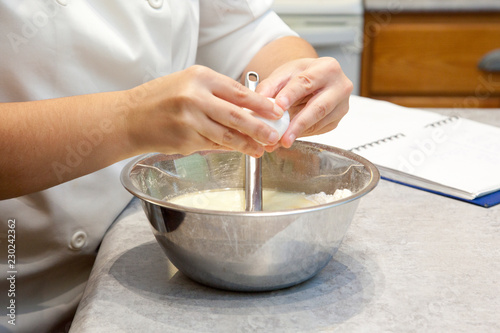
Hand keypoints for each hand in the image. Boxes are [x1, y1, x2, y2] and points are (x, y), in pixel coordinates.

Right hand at [124, 65, 284, 156]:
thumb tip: (248, 108)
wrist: (130, 118)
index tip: (276, 111)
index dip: (261, 103)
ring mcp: (190, 120)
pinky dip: (228, 149)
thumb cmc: (160, 98)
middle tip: (274, 136)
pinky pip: (213, 145)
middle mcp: (195, 97)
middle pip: (236, 115)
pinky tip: (238, 151)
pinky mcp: (185, 139)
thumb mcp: (188, 83)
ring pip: (227, 135)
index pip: (238, 92)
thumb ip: (216, 93)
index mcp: (200, 77)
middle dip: (259, 128)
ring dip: (247, 144)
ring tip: (261, 149)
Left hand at [256, 57, 352, 148]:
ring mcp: (341, 105)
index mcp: (327, 68)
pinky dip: (302, 134)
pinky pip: (318, 130)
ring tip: (279, 141)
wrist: (314, 80)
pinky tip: (288, 136)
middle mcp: (340, 86)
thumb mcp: (284, 74)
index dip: (291, 95)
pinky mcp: (336, 120)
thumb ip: (270, 86)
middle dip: (298, 124)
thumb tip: (258, 101)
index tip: (279, 108)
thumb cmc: (300, 75)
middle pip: (319, 108)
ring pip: (319, 122)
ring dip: (298, 133)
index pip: (306, 82)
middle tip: (283, 138)